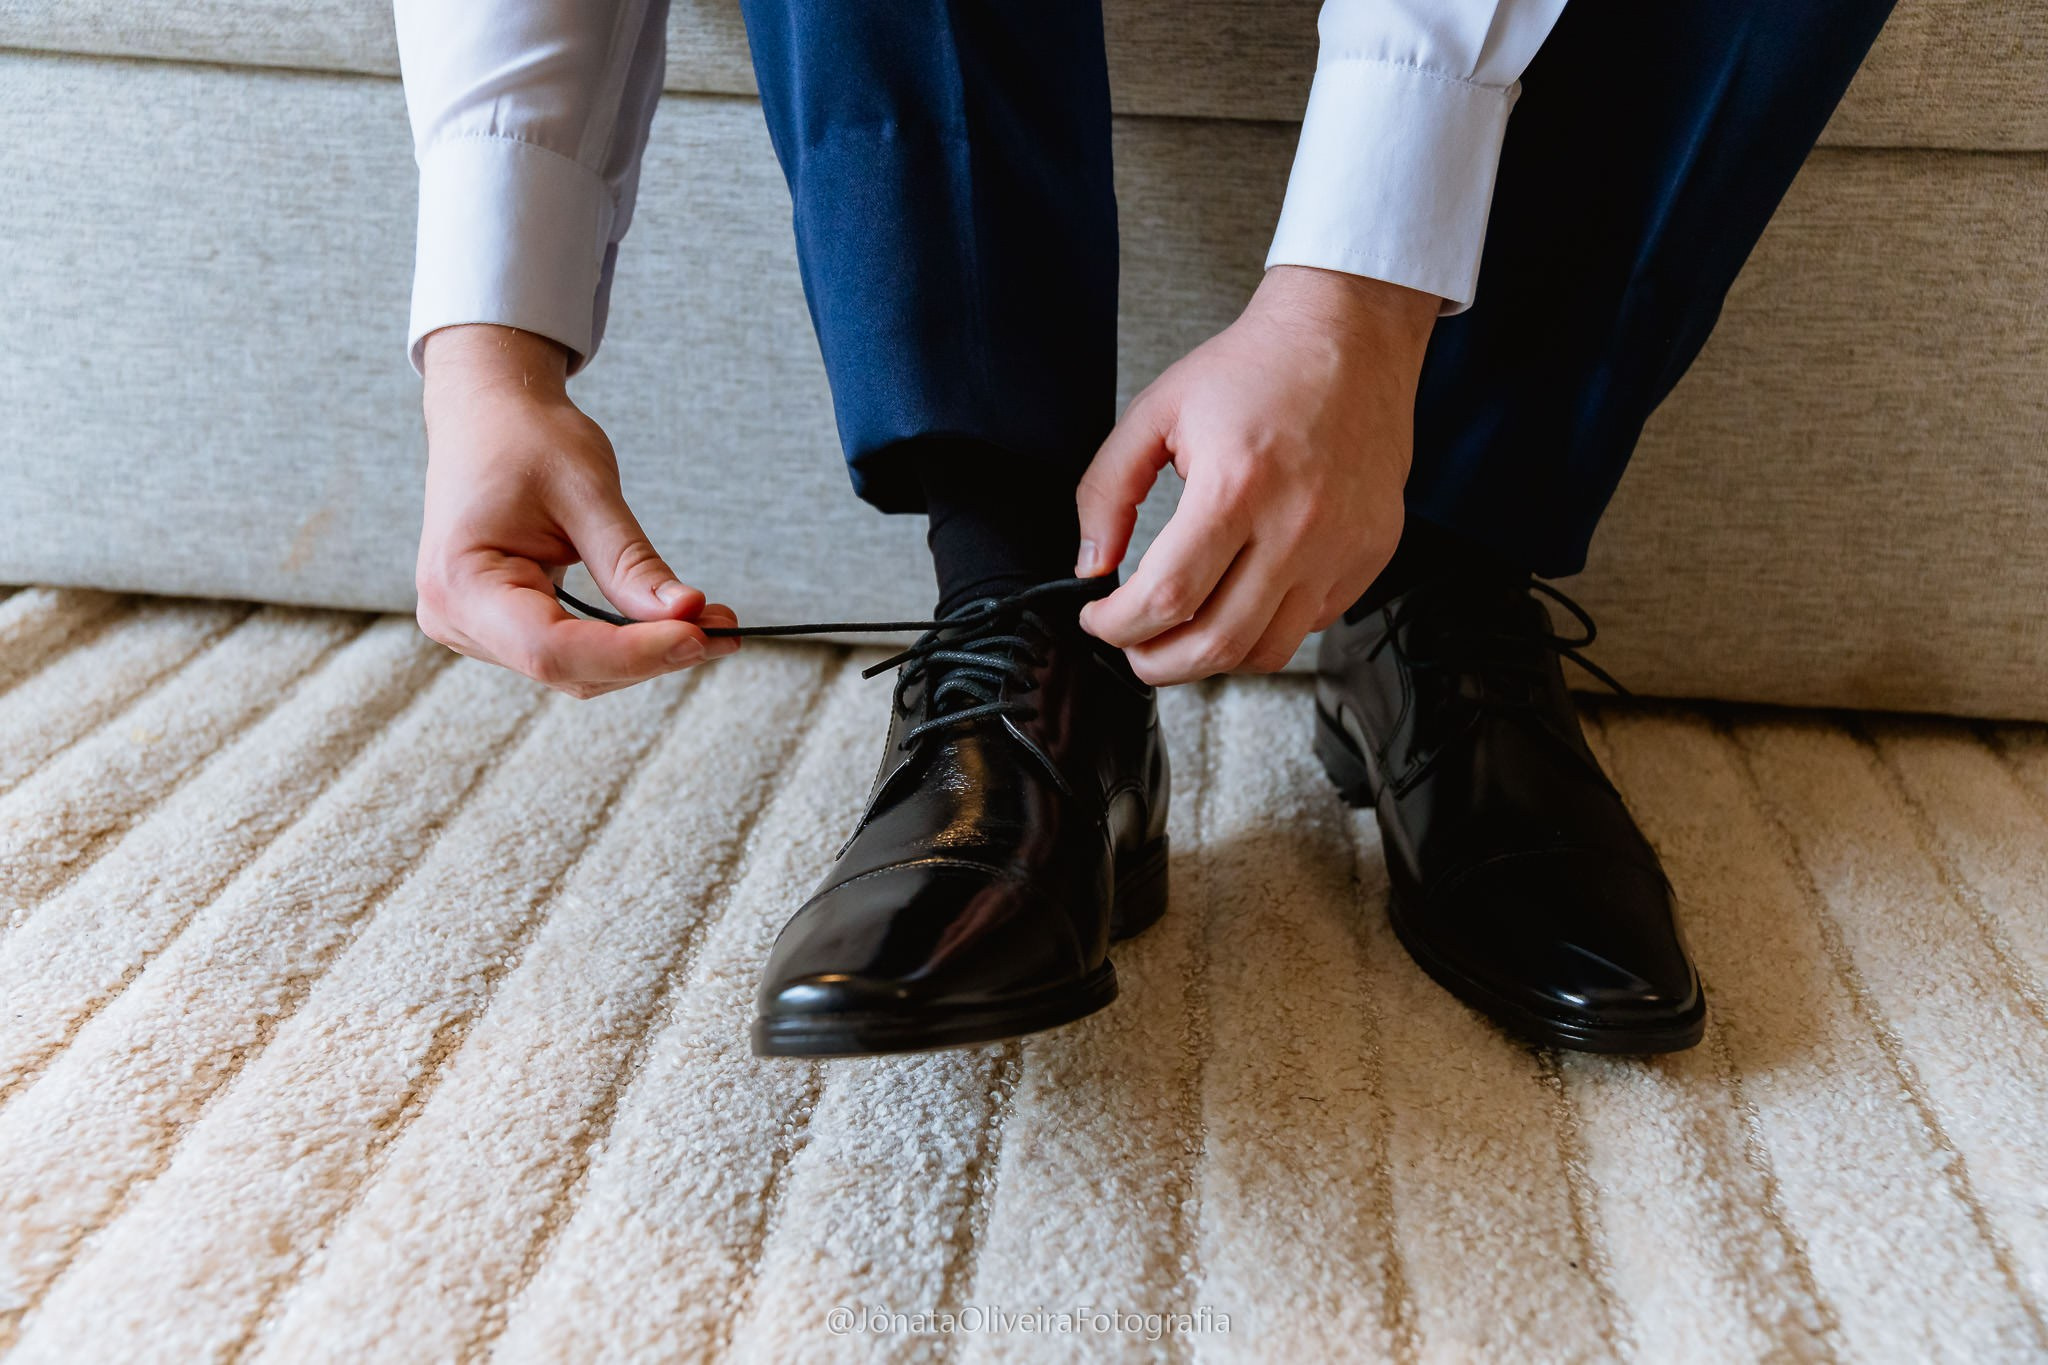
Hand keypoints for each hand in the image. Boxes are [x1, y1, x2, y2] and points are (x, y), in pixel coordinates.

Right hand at [413, 324, 737, 697]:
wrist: (488, 418)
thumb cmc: (526, 439)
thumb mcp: (585, 490)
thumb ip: (631, 561)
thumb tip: (689, 615)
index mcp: (460, 583)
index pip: (550, 648)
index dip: (631, 653)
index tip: (701, 637)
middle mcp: (457, 619)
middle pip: (567, 667)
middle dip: (651, 654)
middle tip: (726, 629)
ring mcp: (476, 630)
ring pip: (576, 671)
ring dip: (646, 655)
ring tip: (713, 623)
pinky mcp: (503, 630)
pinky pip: (573, 654)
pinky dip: (626, 645)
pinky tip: (674, 626)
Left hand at [1073, 266, 1436, 684]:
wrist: (1348, 339)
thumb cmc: (1257, 369)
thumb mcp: (1157, 412)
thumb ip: (1108, 490)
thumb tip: (1091, 564)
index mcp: (1236, 486)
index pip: (1166, 598)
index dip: (1118, 626)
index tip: (1099, 619)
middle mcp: (1296, 526)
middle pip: (1216, 644)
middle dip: (1156, 663)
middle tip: (1132, 647)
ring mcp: (1340, 549)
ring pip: (1266, 653)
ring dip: (1211, 658)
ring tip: (1181, 633)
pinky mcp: (1369, 557)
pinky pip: (1309, 626)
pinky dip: (1264, 629)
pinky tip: (1239, 598)